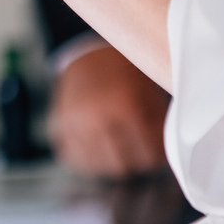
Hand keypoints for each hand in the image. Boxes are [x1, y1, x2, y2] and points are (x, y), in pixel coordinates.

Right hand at [49, 46, 169, 177]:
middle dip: (133, 159)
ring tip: (117, 144)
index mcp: (125, 108)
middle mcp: (97, 118)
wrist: (91, 56)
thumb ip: (159, 129)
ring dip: (110, 161)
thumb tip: (163, 159)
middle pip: (121, 166)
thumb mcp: (150, 96)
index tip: (155, 145)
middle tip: (137, 145)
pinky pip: (74, 158)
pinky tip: (97, 145)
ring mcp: (75, 123)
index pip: (148, 157)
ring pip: (97, 167)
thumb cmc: (127, 76)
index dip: (156, 153)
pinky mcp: (60, 125)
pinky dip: (86, 158)